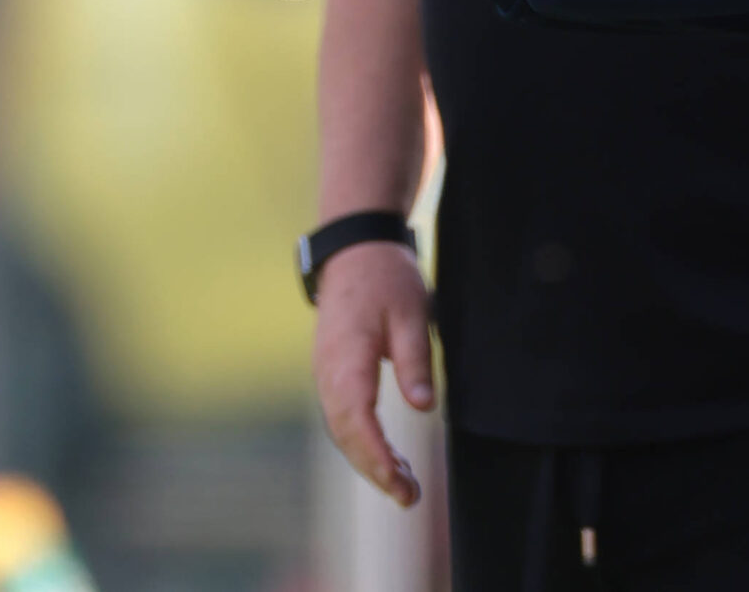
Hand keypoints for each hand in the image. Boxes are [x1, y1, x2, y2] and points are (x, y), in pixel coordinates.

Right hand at [311, 238, 436, 506]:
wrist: (355, 252)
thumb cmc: (386, 280)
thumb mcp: (412, 314)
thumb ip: (416, 361)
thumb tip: (423, 407)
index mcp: (347, 359)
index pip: (357, 420)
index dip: (377, 457)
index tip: (400, 482)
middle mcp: (328, 374)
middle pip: (346, 435)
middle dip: (375, 471)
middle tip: (410, 497)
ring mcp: (326, 376)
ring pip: (342, 431)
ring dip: (370, 461)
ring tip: (406, 485)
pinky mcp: (332, 376)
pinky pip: (343, 419)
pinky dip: (363, 443)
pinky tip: (389, 458)